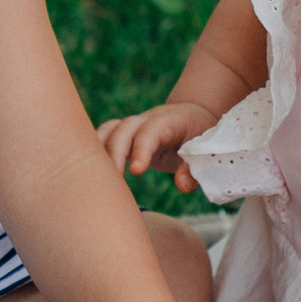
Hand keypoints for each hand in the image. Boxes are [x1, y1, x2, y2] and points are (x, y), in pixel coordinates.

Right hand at [95, 102, 216, 193]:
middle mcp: (147, 120)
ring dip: (99, 152)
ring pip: (108, 131)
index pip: (151, 131)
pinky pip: (104, 138)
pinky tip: (93, 174)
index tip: (136, 171)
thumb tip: (180, 185)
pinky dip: (96, 153)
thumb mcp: (206, 152)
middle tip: (113, 182)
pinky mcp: (125, 136)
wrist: (193, 116)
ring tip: (98, 180)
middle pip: (124, 129)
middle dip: (114, 153)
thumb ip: (195, 169)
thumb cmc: (200, 137)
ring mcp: (133, 126)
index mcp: (170, 122)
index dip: (141, 149)